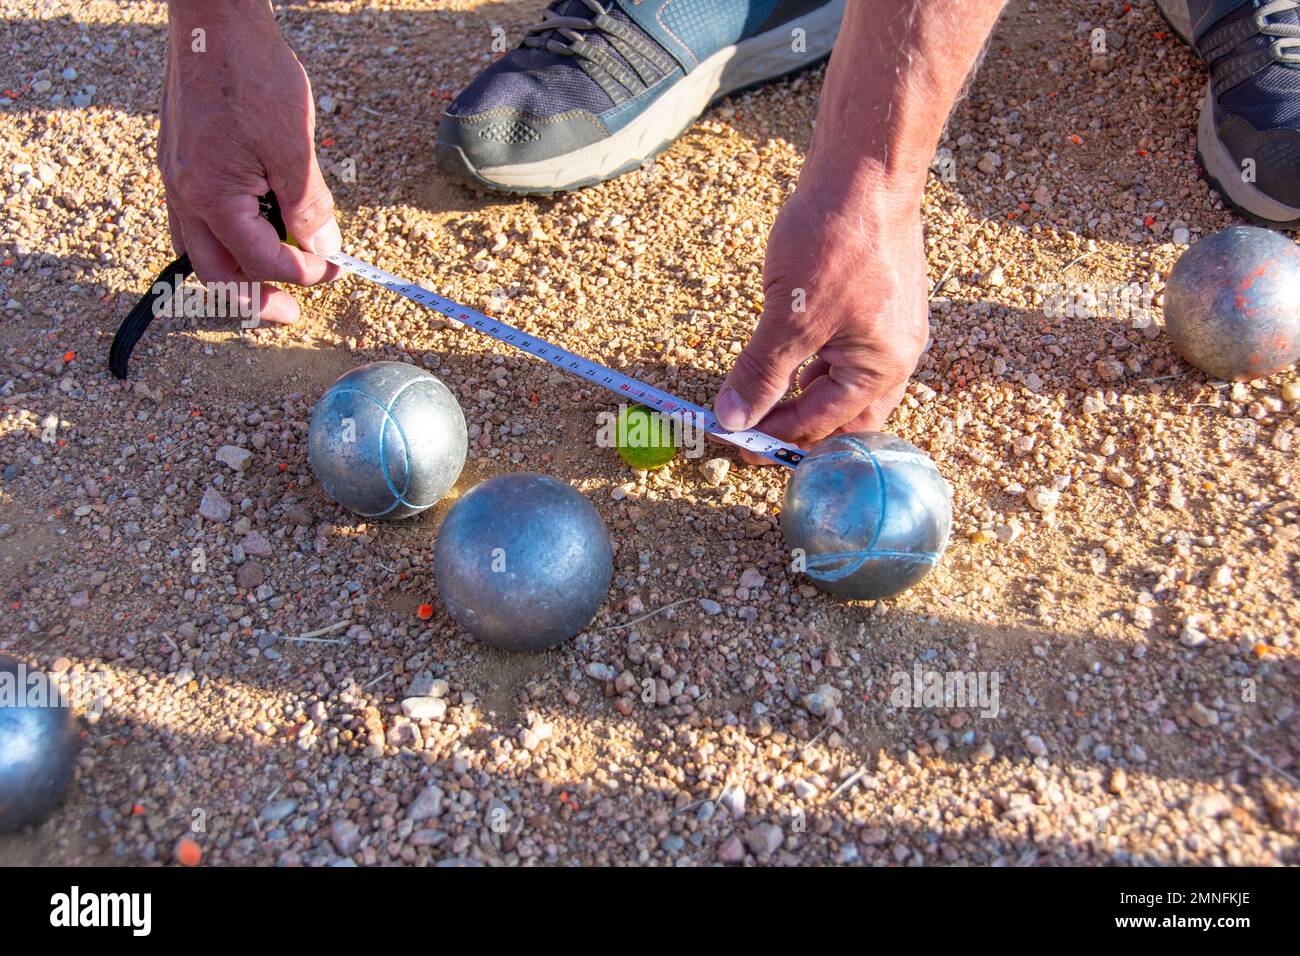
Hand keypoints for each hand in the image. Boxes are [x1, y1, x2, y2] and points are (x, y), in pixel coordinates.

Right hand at [159, 1, 338, 324]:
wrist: (214, 22)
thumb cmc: (252, 75)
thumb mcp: (294, 147)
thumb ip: (308, 207)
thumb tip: (325, 251)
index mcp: (210, 197)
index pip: (260, 261)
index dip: (303, 274)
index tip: (335, 270)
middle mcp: (183, 195)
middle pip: (215, 273)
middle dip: (255, 300)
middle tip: (292, 314)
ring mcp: (175, 179)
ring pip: (200, 251)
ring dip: (238, 275)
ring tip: (275, 284)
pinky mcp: (179, 164)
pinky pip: (195, 222)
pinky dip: (224, 242)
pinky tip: (253, 239)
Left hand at [713, 183, 929, 461]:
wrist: (867, 168)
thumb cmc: (837, 239)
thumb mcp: (788, 317)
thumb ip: (761, 373)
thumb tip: (733, 418)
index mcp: (883, 369)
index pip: (823, 424)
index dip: (775, 437)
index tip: (735, 442)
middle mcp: (896, 355)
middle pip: (846, 417)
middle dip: (801, 429)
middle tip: (753, 435)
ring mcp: (891, 327)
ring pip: (846, 383)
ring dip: (806, 395)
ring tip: (763, 399)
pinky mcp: (878, 302)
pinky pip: (847, 350)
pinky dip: (816, 363)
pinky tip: (788, 358)